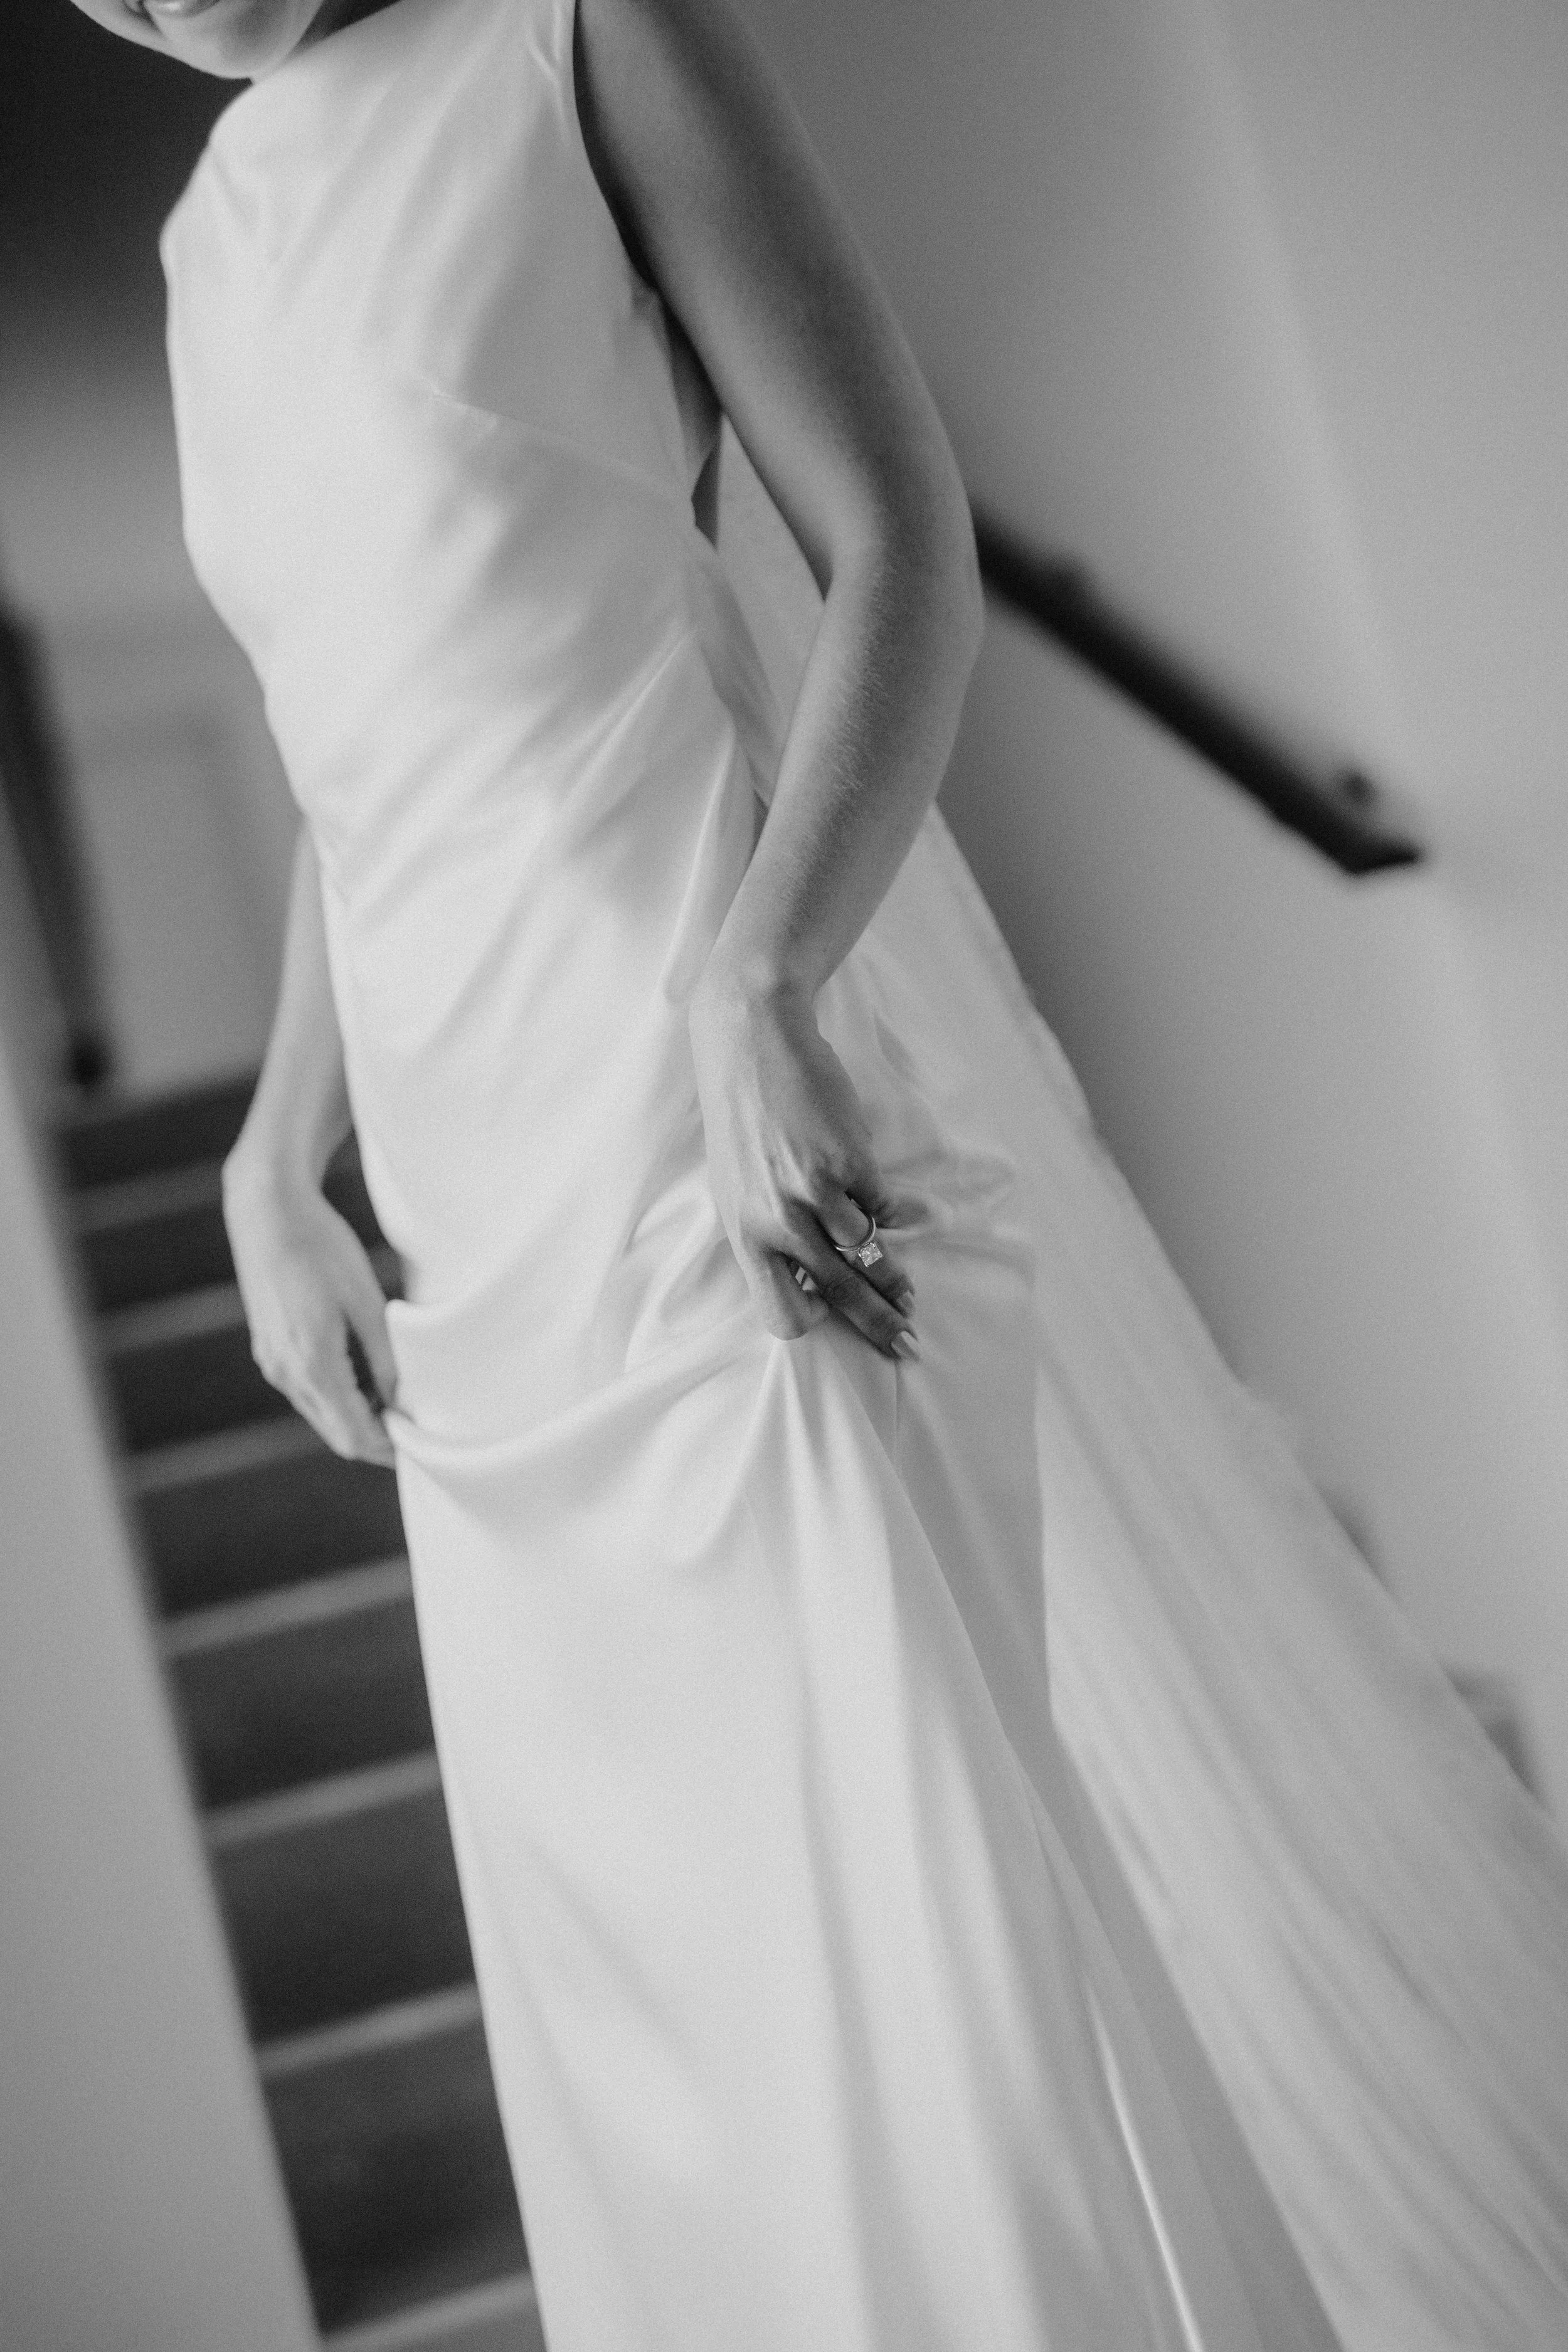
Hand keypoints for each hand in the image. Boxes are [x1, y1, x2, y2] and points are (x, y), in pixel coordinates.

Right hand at [222, 1153, 398, 1465]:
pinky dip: (337, 1398)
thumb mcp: (366, 1301)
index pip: (353, 1435)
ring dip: (357, 1419)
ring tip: (397, 1402)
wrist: (267, 1211)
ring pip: (320, 1415)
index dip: (388, 1450)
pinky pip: (307, 1392)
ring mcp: (272, 1363)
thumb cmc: (322, 1247)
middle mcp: (286, 1373)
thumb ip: (384, 1357)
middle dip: (376, 1440)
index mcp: (312, 1364)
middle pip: (336, 1434)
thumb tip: (402, 1402)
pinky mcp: (269, 1350)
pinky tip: (365, 1378)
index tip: (421, 1445)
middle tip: (416, 1430)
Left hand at [688, 975, 917, 1357]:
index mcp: (743, 1232)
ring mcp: (814, 1194)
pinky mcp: (849, 1163)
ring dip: (895, 1280)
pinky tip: (910, 1219)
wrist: (752, 1042)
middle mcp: (776, 1222)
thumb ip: (766, 1229)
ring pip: (867, 1257)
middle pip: (837, 1294)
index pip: (779, 1311)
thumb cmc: (743, 1115)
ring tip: (910, 1294)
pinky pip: (884, 1207)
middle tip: (906, 1343)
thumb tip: (810, 1271)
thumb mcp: (737, 1184)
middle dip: (877, 1325)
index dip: (809, 1321)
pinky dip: (898, 1216)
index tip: (830, 1320)